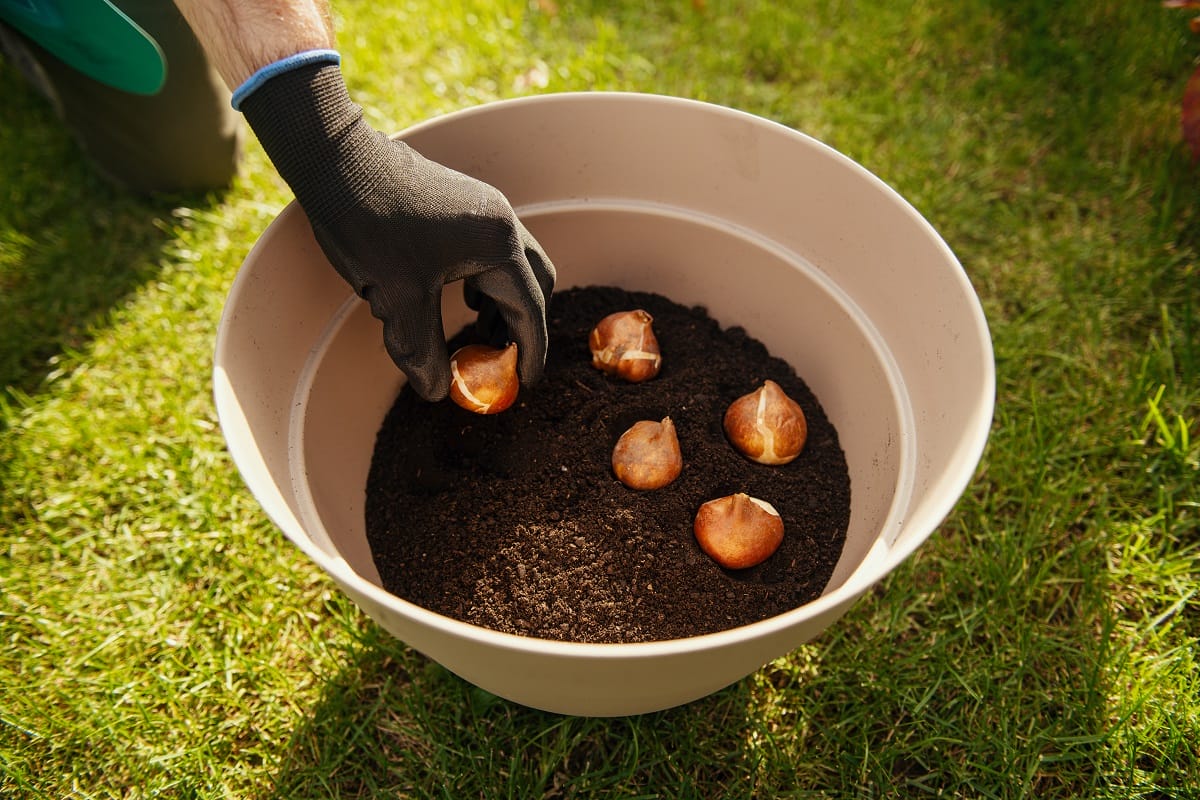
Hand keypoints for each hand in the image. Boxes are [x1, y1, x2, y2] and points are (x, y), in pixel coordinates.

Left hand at [239, 62, 553, 400]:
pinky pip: (490, 251)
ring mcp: (483, 208)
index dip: (530, 350)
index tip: (525, 382)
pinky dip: (486, 282)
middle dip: (524, 324)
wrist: (334, 158)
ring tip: (479, 335)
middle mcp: (500, 222)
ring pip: (512, 265)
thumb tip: (436, 391)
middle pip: (534, 281)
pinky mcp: (462, 203)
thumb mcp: (396, 297)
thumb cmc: (369, 224)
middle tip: (505, 360)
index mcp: (497, 244)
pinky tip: (459, 298)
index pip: (530, 306)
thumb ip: (420, 347)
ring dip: (503, 303)